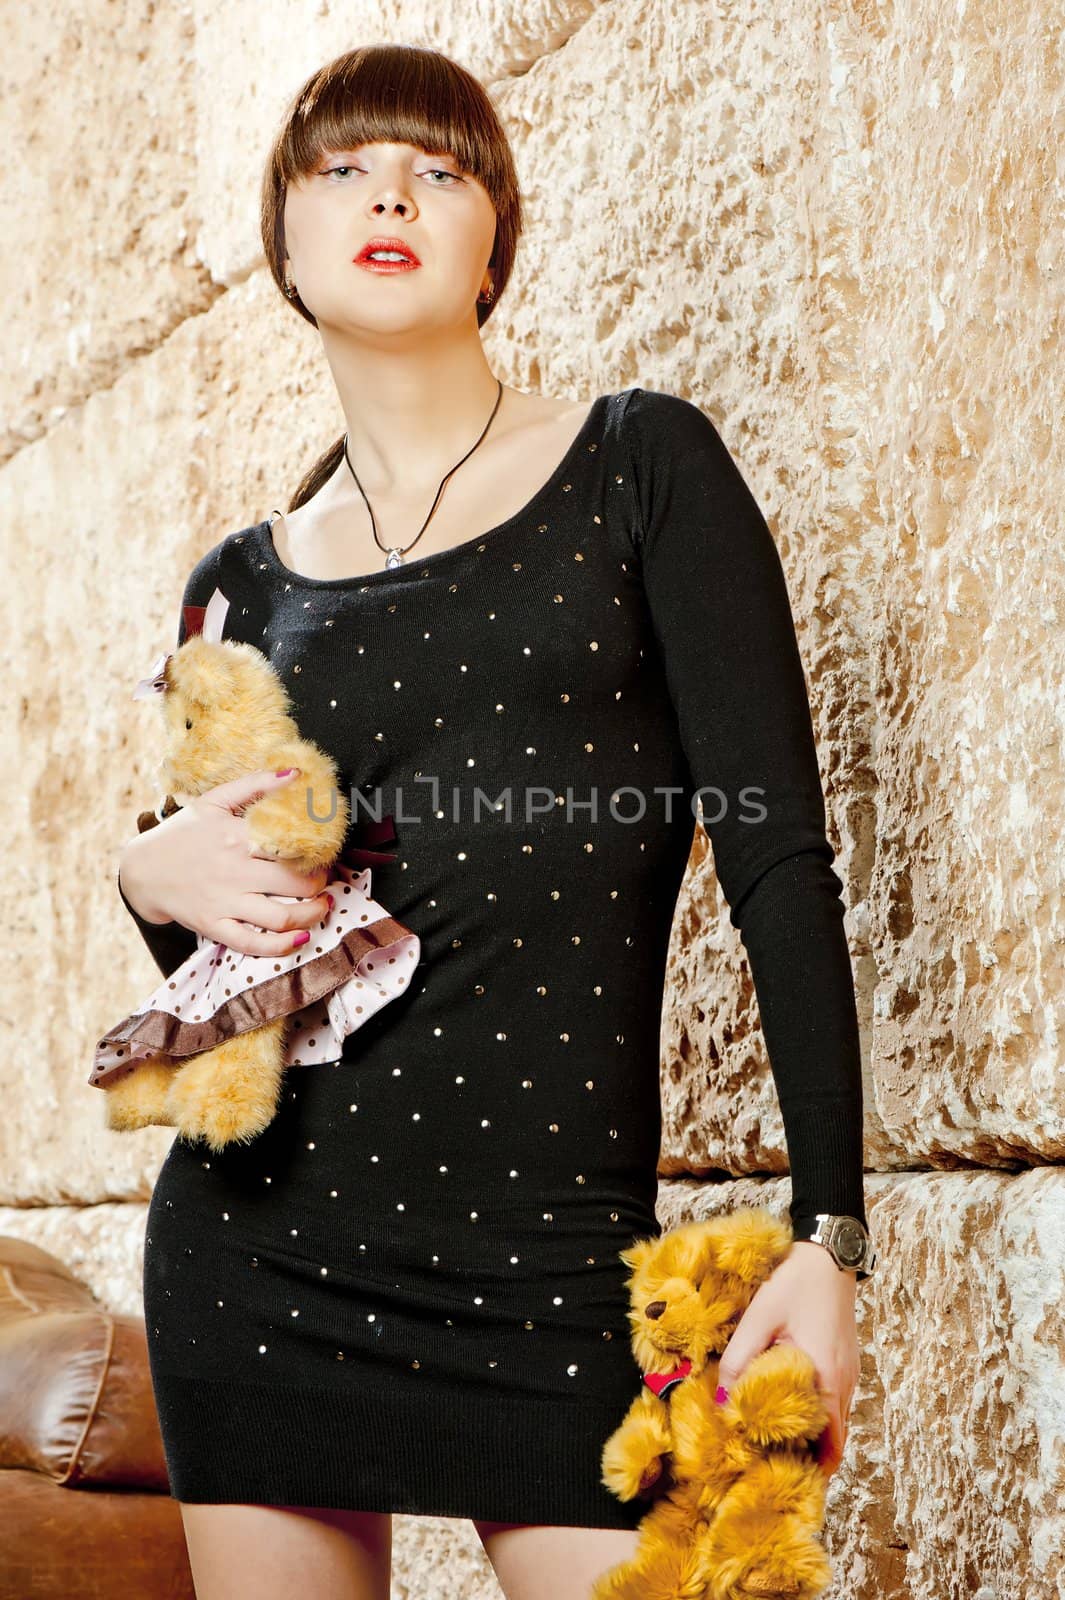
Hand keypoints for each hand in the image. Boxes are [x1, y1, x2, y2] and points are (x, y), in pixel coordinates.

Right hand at [118, 768, 332, 956]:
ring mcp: (224, 901)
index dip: (317, 850)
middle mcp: (234, 870)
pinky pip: (253, 943)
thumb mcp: (214, 800)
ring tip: (322, 906)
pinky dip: (281, 946)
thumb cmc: (181, 833)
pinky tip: (300, 938)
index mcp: (236, 836)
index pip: (291, 845)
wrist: (141, 869)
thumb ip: (255, 784)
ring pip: (281, 917)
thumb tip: (294, 773)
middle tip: (325, 879)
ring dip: (312, 915)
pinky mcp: (214, 926)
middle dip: (320, 883)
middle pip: (294, 883)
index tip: (325, 851)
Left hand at [715, 1239, 859, 1479]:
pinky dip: (820, 1419)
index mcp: (827, 1380)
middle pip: (834, 1443)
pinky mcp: (846, 1365)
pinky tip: (791, 1412)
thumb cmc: (795, 1283)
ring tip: (778, 1446)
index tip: (779, 1479)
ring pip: (837, 1426)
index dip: (808, 1470)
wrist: (829, 1255)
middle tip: (774, 1469)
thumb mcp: (760, 1319)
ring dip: (815, 1440)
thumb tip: (723, 1402)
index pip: (828, 1448)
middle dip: (809, 1460)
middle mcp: (845, 1386)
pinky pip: (837, 1406)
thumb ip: (739, 1360)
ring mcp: (850, 1376)